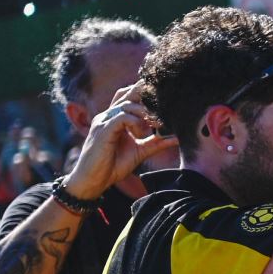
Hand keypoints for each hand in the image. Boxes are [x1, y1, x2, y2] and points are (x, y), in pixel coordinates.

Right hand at [68, 83, 178, 197]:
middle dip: (148, 96)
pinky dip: (136, 123)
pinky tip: (140, 135)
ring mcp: (104, 120)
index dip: (146, 93)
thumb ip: (157, 142)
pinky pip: (122, 117)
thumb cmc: (113, 164)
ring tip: (156, 126)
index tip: (165, 100)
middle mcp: (109, 115)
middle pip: (129, 93)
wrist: (94, 180)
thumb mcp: (141, 151)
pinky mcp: (102, 130)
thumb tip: (178, 137)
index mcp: (116, 117)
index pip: (130, 94)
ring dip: (146, 114)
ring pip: (128, 104)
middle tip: (164, 110)